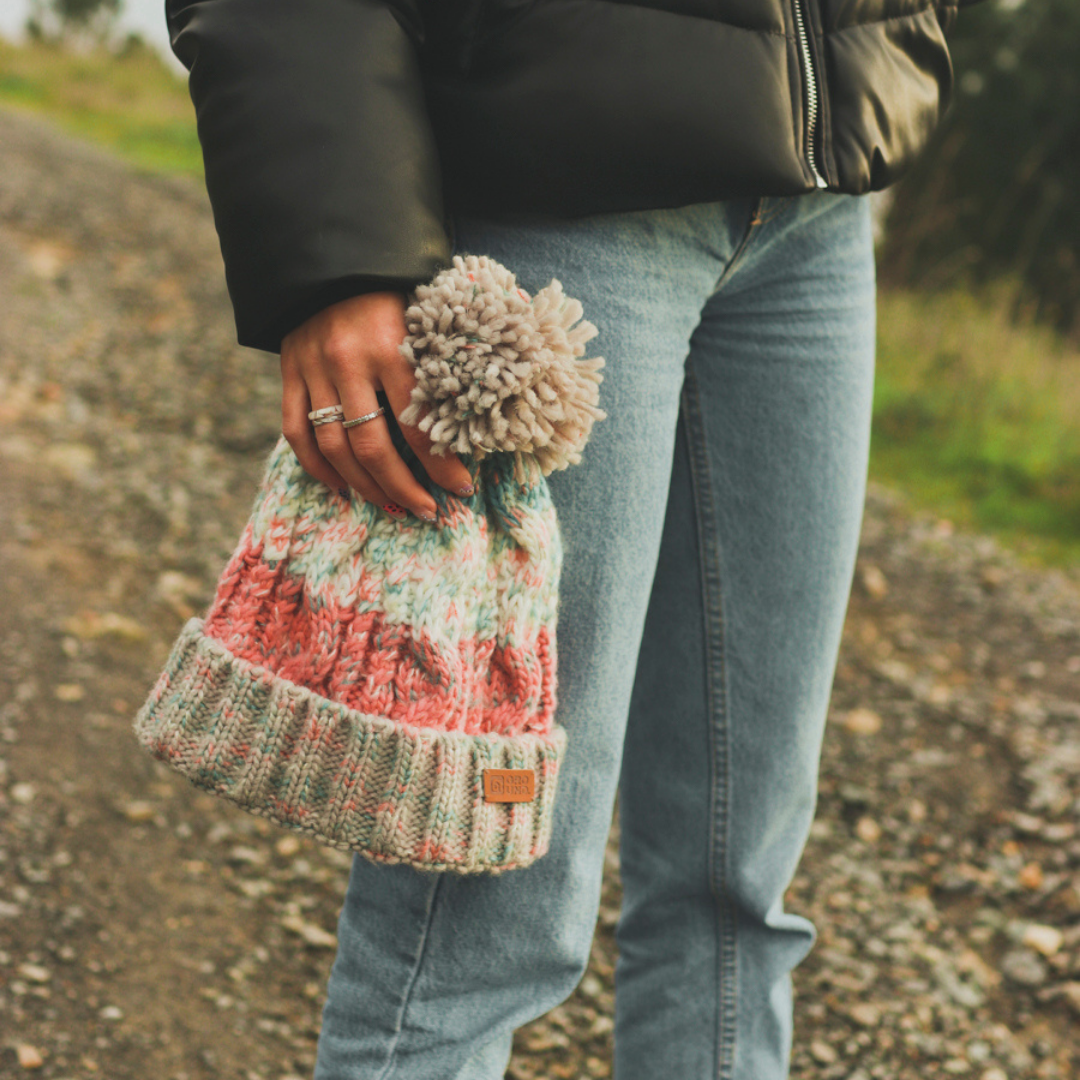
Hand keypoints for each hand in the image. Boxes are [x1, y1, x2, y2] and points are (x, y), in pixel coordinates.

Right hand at [280, 291, 474, 520]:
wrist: (334, 253)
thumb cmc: (394, 288)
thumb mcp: (424, 318)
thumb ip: (439, 366)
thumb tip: (470, 424)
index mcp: (390, 346)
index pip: (417, 424)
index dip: (440, 465)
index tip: (460, 489)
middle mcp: (347, 361)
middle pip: (372, 446)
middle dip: (402, 487)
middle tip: (426, 511)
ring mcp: (313, 368)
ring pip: (334, 447)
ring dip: (364, 486)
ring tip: (391, 506)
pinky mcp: (289, 371)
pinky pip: (296, 431)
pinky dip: (317, 466)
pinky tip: (341, 486)